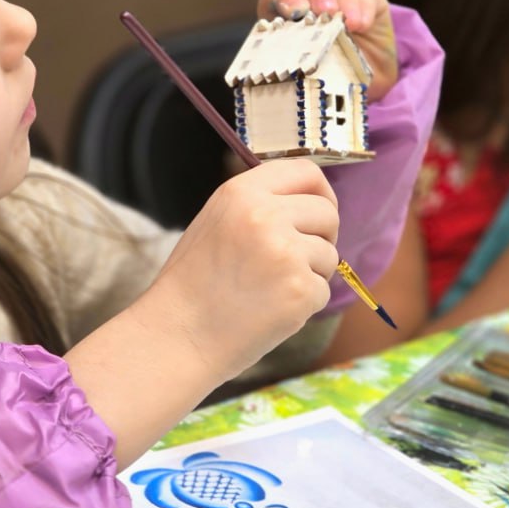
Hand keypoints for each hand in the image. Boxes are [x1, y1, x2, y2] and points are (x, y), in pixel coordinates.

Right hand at [140, 158, 340, 380]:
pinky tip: (270, 310)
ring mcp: (286, 253)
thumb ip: (258, 204)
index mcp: (241, 193)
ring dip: (310, 273)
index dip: (321, 193)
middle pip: (327, 212)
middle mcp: (266, 216)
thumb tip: (309, 202)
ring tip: (268, 289)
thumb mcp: (215, 221)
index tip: (319, 212)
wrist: (179, 335)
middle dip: (321, 236)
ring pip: (328, 254)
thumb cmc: (193, 284)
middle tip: (294, 260)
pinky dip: (304, 304)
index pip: (306, 172)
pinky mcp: (300, 290)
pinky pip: (322, 289)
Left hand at [257, 0, 398, 99]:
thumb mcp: (310, 74)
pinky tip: (363, 25)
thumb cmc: (329, 77)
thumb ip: (298, 62)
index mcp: (283, 15)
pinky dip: (363, 5)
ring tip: (350, 24)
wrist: (368, 80)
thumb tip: (292, 69)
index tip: (295, 14)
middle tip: (325, 11)